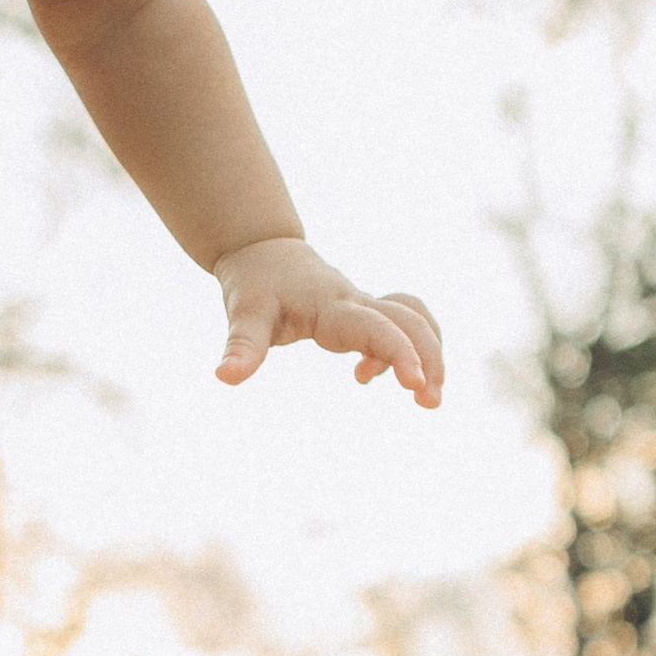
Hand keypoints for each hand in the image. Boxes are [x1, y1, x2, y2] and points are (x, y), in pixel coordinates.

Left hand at [213, 236, 443, 406]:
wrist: (263, 252)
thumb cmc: (255, 284)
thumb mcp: (244, 314)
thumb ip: (242, 346)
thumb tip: (225, 378)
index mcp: (333, 306)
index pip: (377, 328)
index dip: (399, 354)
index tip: (414, 386)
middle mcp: (357, 303)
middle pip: (411, 322)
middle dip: (430, 360)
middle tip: (429, 403)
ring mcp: (364, 305)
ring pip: (415, 319)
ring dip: (430, 353)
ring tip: (422, 395)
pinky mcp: (364, 312)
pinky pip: (403, 324)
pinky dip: (405, 348)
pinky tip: (364, 375)